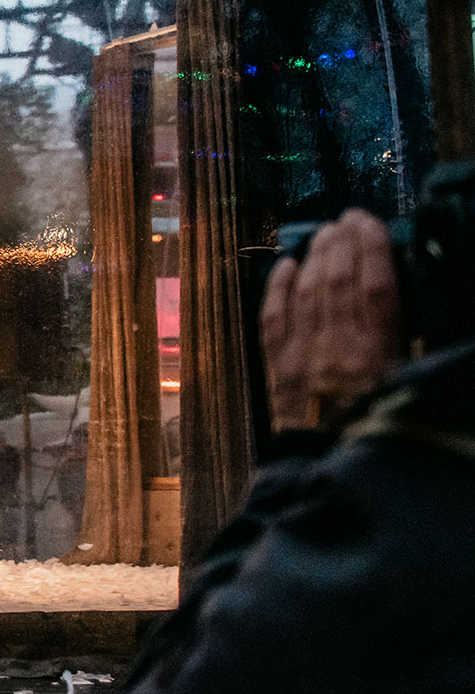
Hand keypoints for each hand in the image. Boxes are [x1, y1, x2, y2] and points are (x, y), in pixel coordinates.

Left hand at [260, 209, 402, 430]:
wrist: (332, 475)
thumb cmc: (384, 433)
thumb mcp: (413, 388)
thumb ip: (417, 348)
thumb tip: (420, 305)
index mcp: (377, 356)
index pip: (374, 287)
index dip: (372, 249)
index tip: (371, 222)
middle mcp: (335, 349)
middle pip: (335, 281)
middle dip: (341, 243)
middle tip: (347, 218)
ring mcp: (301, 357)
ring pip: (305, 293)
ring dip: (314, 257)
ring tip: (324, 232)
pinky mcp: (276, 369)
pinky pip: (272, 319)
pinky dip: (277, 288)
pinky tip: (284, 265)